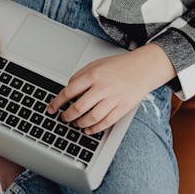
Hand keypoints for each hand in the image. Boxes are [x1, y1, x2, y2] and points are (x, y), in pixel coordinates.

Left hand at [46, 43, 175, 134]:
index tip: (51, 108)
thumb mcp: (95, 65)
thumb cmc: (118, 66)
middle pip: (78, 108)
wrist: (142, 68)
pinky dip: (94, 129)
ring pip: (91, 118)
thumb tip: (66, 90)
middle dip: (67, 116)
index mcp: (93, 75)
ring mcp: (113, 99)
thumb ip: (80, 76)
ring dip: (79, 124)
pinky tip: (88, 129)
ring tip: (75, 123)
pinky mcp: (122, 108)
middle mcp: (102, 87)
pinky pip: (105, 123)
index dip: (57, 103)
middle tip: (63, 118)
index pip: (68, 92)